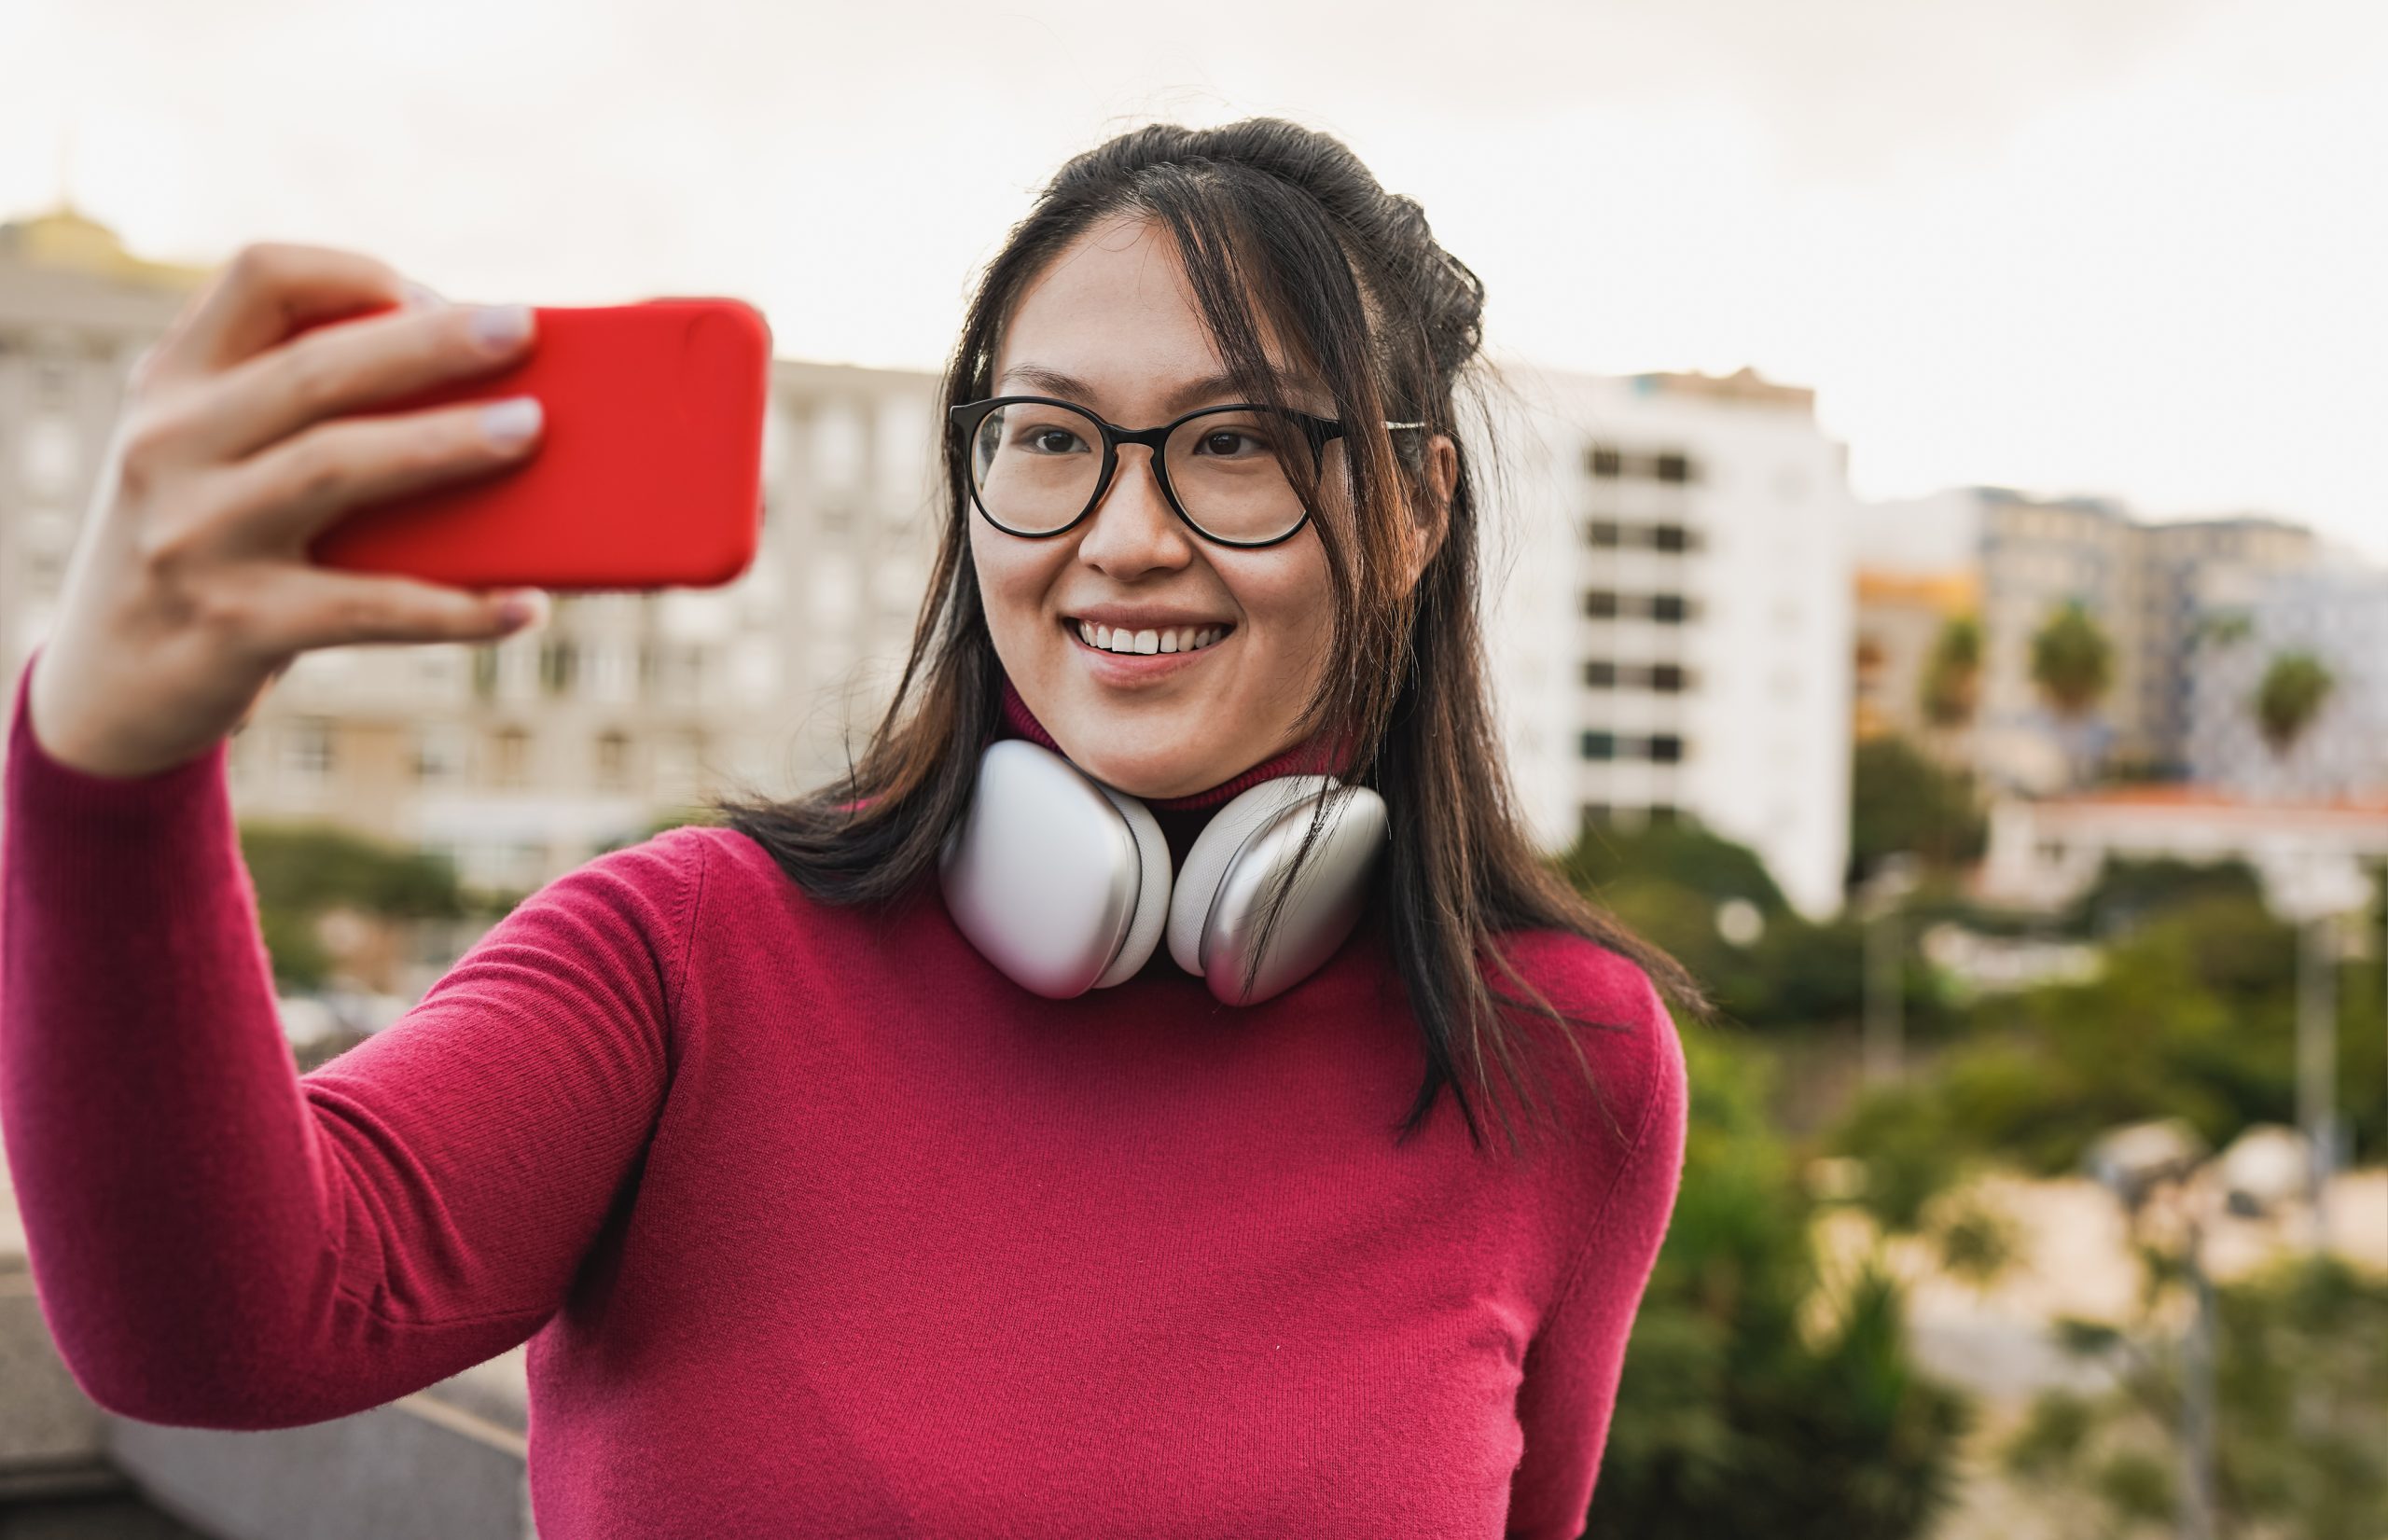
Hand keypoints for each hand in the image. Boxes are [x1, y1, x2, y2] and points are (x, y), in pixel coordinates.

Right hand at [25, 243, 551, 779]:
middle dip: (430, 344)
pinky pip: (367, 607)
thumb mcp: (212, 459)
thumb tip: (480, 390)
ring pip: (334, 467)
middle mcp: (171, 446)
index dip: (355, 272)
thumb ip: (295, 412)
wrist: (110, 687)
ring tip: (530, 431)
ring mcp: (194, 536)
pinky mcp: (234, 625)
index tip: (434, 297)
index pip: (258, 278)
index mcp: (173, 384)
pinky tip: (523, 606)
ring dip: (443, 444)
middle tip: (523, 329)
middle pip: (315, 370)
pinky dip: (455, 609)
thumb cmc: (208, 549)